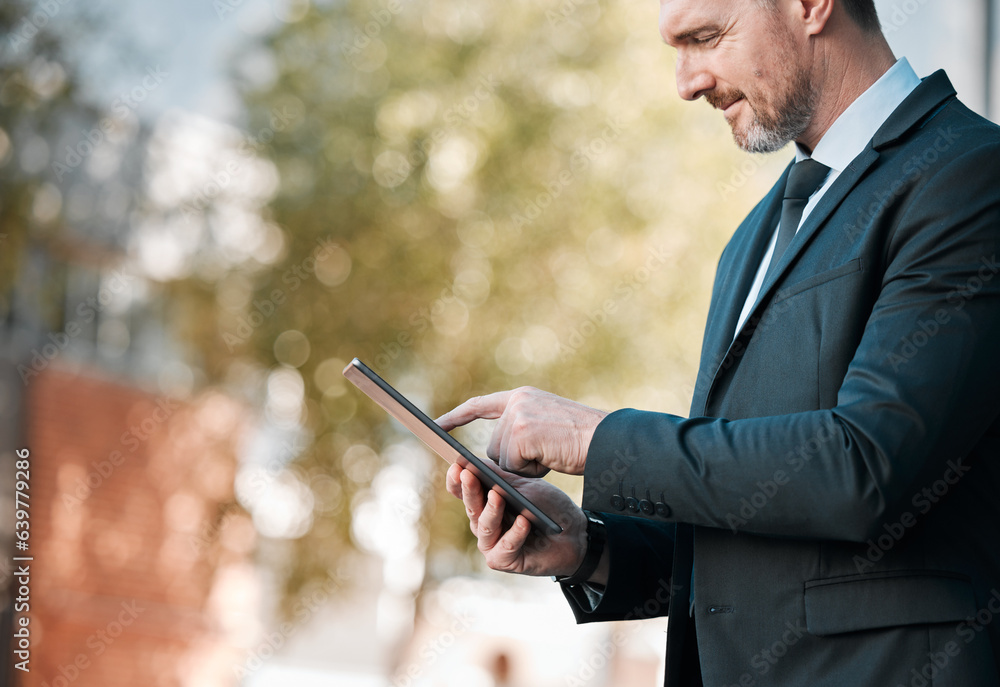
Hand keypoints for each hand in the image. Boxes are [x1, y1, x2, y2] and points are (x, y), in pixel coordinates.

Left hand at [436, 387, 607, 475]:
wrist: (608, 441)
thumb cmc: (583, 442)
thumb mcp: (547, 428)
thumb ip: (519, 433)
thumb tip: (488, 459)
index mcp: (523, 397)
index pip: (481, 405)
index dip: (458, 416)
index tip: (436, 425)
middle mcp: (516, 402)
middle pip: (494, 447)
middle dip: (517, 461)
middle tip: (548, 452)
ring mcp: (517, 416)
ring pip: (502, 460)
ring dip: (526, 468)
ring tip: (553, 454)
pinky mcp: (519, 433)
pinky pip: (512, 467)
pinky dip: (532, 472)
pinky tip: (551, 459)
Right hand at [446, 462, 606, 581]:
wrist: (575, 534)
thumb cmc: (548, 508)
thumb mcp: (525, 486)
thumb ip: (500, 477)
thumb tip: (474, 461)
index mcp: (485, 504)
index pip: (462, 492)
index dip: (456, 481)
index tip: (456, 466)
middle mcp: (484, 525)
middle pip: (471, 507)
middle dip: (470, 490)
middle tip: (468, 474)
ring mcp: (492, 544)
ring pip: (485, 527)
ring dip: (491, 511)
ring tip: (497, 495)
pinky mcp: (504, 561)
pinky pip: (505, 547)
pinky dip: (515, 534)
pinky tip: (523, 521)